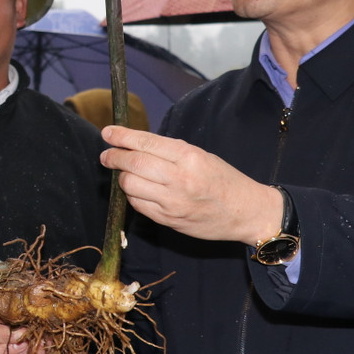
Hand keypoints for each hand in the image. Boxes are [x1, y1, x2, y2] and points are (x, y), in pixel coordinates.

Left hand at [100, 125, 283, 243]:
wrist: (246, 212)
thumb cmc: (224, 180)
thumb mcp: (201, 156)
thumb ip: (169, 151)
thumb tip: (134, 144)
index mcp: (189, 157)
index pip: (146, 143)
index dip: (122, 137)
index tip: (108, 133)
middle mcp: (179, 179)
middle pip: (133, 164)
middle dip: (114, 157)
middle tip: (107, 155)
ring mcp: (172, 203)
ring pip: (130, 186)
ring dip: (122, 177)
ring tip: (125, 173)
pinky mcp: (169, 220)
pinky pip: (138, 205)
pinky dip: (132, 195)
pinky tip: (137, 190)